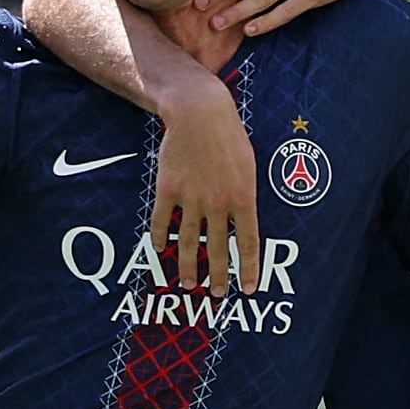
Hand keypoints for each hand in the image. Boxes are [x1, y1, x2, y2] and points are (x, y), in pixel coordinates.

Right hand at [151, 99, 257, 294]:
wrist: (200, 113)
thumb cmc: (230, 138)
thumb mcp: (249, 167)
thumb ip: (245, 196)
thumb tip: (245, 222)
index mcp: (243, 198)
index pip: (248, 244)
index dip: (249, 269)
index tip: (249, 289)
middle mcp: (218, 203)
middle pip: (217, 250)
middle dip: (218, 276)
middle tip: (217, 295)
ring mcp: (191, 197)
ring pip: (188, 242)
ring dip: (188, 267)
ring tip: (189, 284)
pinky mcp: (168, 188)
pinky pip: (163, 220)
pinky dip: (161, 237)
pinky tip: (160, 250)